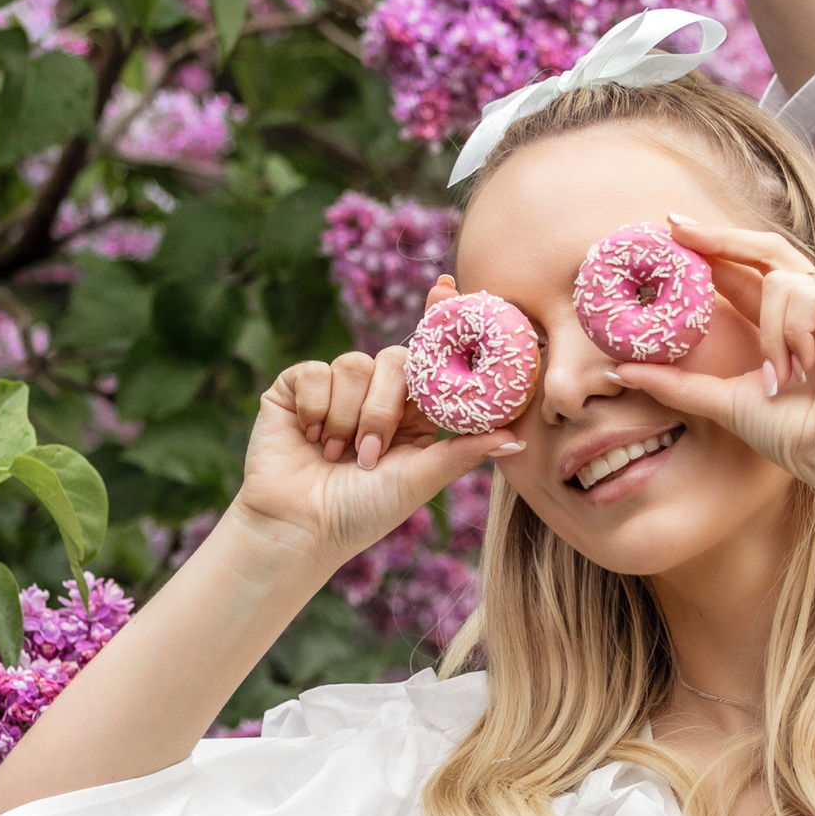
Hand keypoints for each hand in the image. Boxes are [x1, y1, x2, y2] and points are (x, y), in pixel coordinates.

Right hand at [236, 345, 517, 569]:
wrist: (299, 528)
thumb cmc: (362, 513)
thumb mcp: (419, 480)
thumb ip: (463, 452)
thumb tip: (518, 438)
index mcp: (412, 413)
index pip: (428, 356)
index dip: (437, 318)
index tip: (446, 287)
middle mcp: (376, 394)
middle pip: (394, 359)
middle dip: (383, 410)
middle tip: (368, 456)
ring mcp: (335, 388)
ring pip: (354, 365)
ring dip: (347, 418)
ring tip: (336, 455)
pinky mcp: (296, 387)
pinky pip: (315, 372)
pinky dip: (315, 409)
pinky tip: (309, 438)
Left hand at [616, 212, 814, 500]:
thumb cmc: (795, 436)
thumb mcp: (724, 401)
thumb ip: (677, 383)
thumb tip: (618, 370)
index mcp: (785, 325)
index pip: (743, 275)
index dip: (711, 252)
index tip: (670, 233)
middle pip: (765, 251)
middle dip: (720, 238)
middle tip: (675, 227)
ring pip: (779, 279)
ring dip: (770, 333)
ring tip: (781, 378)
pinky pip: (805, 294)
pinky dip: (793, 332)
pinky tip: (805, 368)